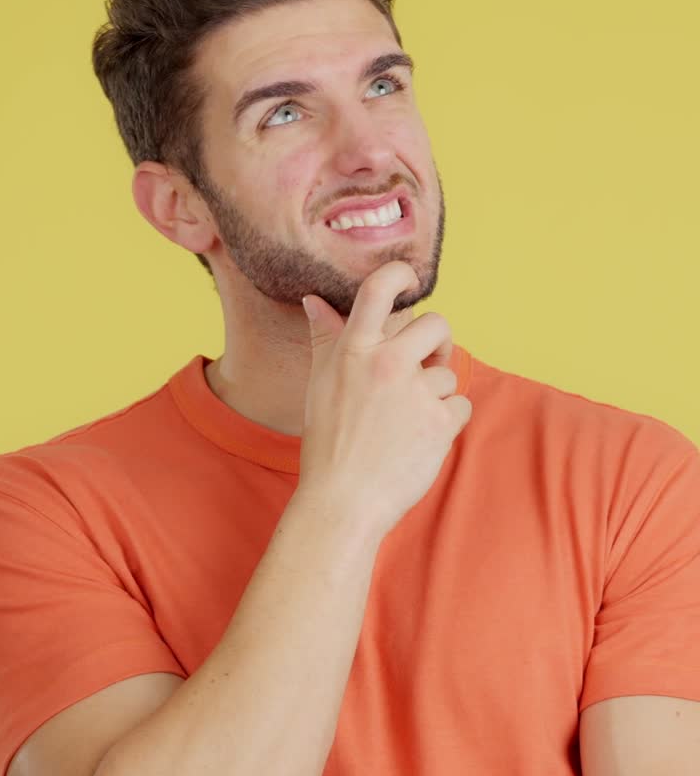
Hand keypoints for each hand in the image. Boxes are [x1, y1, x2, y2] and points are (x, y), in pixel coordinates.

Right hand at [300, 260, 472, 539]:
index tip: (408, 281)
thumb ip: (326, 338)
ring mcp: (416, 393)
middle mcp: (386, 363)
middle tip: (429, 362)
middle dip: (438, 342)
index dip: (400, 274)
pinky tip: (422, 438)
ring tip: (408, 421)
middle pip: (436, 324)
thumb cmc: (328, 442)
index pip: (380, 288)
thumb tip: (315, 301)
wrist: (343, 501)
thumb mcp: (321, 383)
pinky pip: (461, 406)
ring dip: (437, 394)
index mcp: (353, 349)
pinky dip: (449, 421)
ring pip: (448, 374)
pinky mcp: (440, 423)